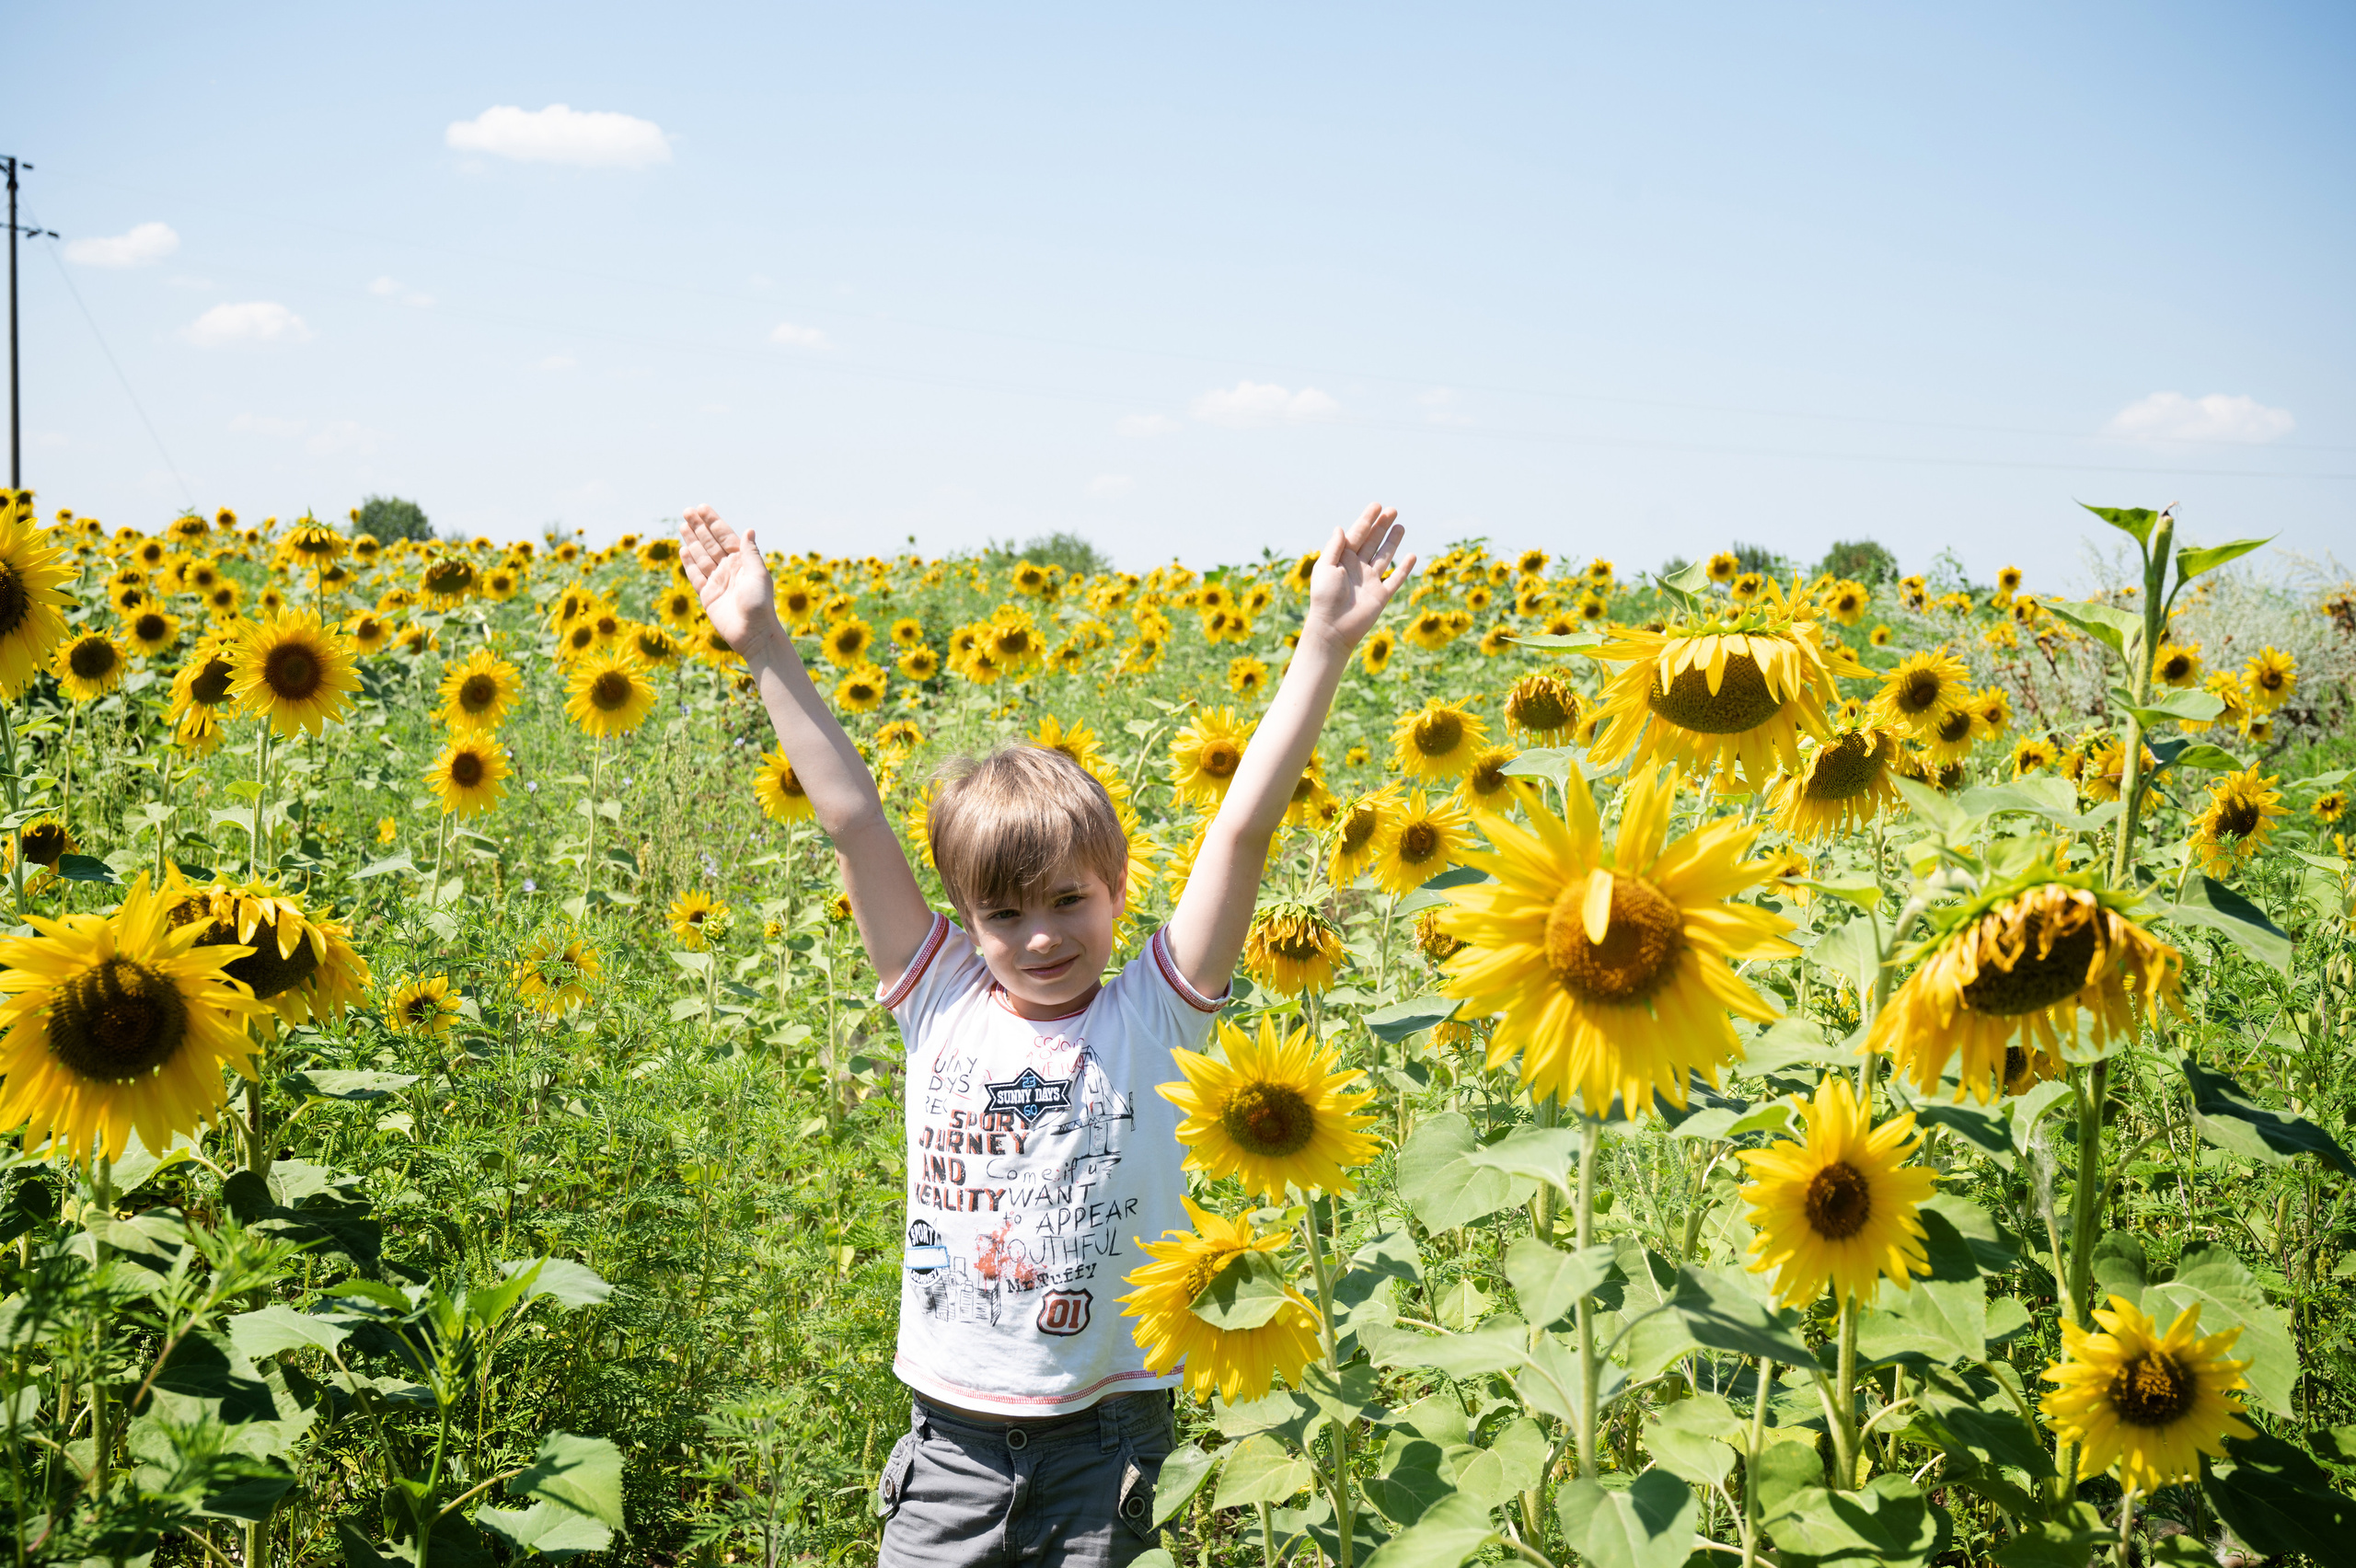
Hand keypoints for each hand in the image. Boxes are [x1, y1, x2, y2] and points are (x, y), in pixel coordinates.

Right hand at [679, 505, 784, 657]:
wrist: (753, 634)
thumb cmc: (760, 604)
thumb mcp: (758, 574)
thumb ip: (750, 552)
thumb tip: (748, 530)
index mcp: (743, 562)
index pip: (725, 537)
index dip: (713, 522)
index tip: (702, 507)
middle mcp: (729, 569)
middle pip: (710, 543)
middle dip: (699, 527)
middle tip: (687, 511)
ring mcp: (717, 581)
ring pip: (701, 556)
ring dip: (692, 540)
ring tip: (682, 525)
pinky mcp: (707, 595)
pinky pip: (695, 575)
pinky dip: (689, 562)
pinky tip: (683, 549)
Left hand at [1303, 504, 1414, 650]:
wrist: (1333, 628)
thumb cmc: (1325, 598)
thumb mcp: (1324, 568)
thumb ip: (1334, 547)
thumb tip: (1340, 527)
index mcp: (1342, 559)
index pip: (1357, 534)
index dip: (1367, 520)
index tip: (1377, 505)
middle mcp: (1357, 568)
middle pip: (1372, 542)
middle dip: (1382, 526)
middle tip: (1393, 510)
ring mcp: (1370, 581)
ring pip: (1385, 556)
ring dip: (1393, 542)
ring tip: (1401, 526)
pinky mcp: (1381, 595)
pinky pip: (1395, 579)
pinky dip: (1404, 568)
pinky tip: (1412, 556)